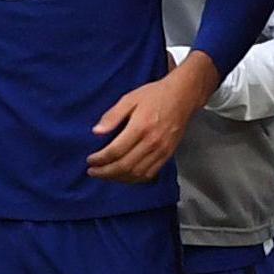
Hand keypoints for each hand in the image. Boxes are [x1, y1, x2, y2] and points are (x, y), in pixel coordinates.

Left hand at [88, 54, 215, 182]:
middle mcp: (152, 142)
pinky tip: (124, 176)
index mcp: (140, 127)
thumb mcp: (129, 98)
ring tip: (105, 175)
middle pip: (124, 166)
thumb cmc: (155, 95)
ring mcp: (162, 150)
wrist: (183, 96)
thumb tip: (96, 132)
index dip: (100, 159)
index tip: (90, 160)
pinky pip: (150, 174)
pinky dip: (134, 179)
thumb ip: (112, 116)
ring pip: (136, 173)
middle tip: (92, 172)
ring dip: (118, 178)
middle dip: (105, 172)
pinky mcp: (168, 155)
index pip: (115, 151)